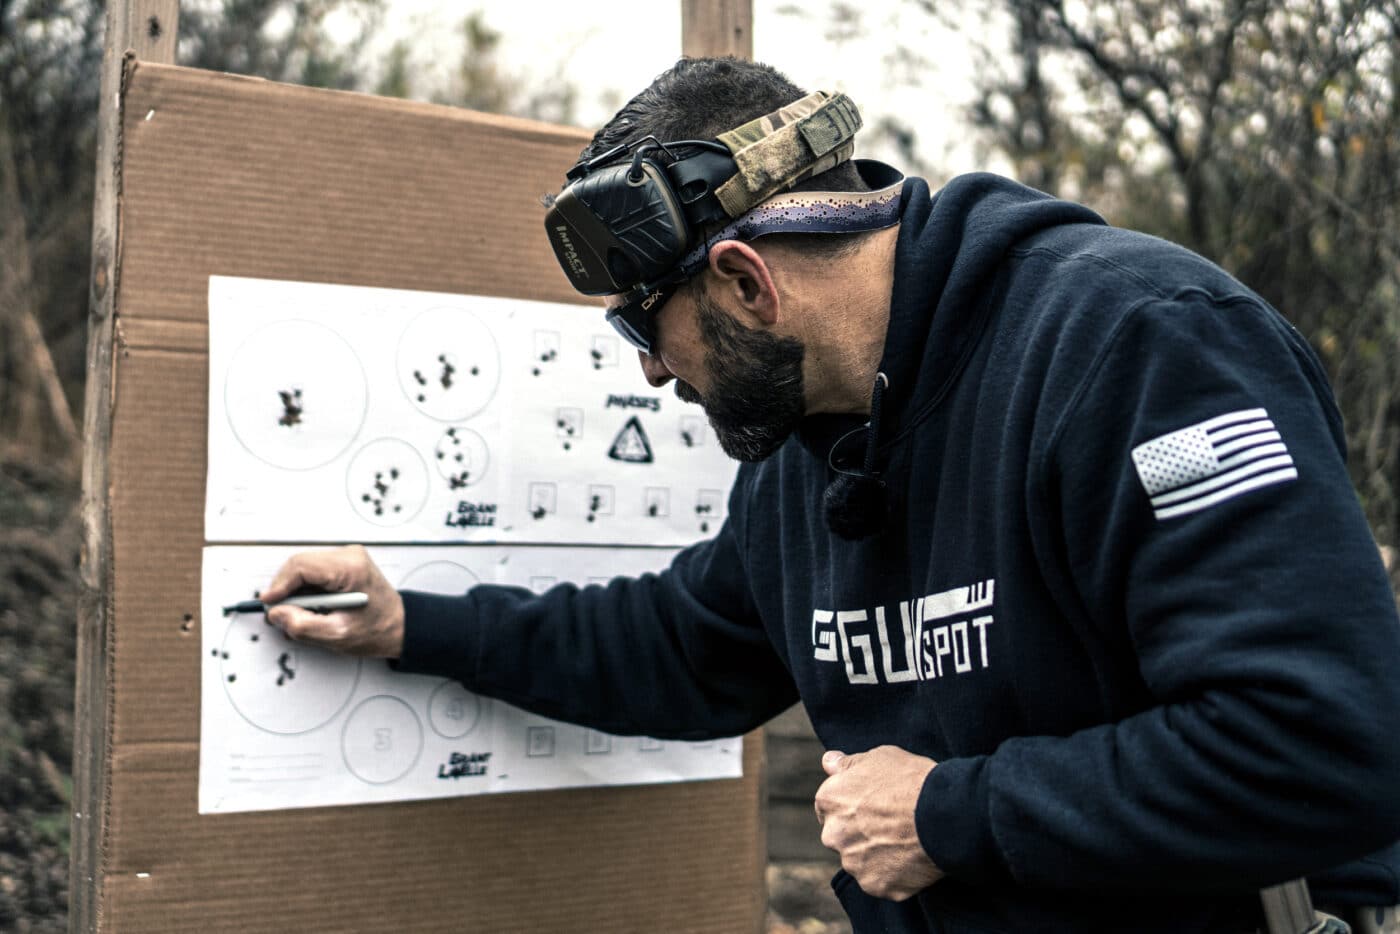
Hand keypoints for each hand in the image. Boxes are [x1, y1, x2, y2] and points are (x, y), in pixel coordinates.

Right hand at [260, 545, 403, 657]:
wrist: (400, 626)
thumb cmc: (378, 630)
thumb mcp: (337, 635)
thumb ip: (303, 625)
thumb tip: (277, 613)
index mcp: (351, 569)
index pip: (301, 566)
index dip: (279, 585)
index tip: (269, 603)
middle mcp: (350, 556)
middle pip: (300, 565)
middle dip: (286, 590)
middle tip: (283, 614)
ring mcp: (347, 558)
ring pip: (304, 569)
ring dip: (297, 592)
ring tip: (305, 615)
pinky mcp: (344, 564)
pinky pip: (313, 573)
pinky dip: (307, 591)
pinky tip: (316, 608)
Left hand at [814, 745, 944, 900]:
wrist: (941, 815)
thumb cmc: (911, 780)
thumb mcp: (879, 757)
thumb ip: (848, 764)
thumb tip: (828, 761)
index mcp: (829, 799)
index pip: (828, 807)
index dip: (850, 806)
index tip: (870, 806)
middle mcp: (833, 834)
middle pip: (841, 836)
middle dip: (858, 833)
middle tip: (890, 824)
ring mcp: (853, 863)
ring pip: (860, 861)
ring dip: (875, 855)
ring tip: (904, 841)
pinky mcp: (875, 885)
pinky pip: (882, 881)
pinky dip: (894, 874)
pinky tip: (911, 858)